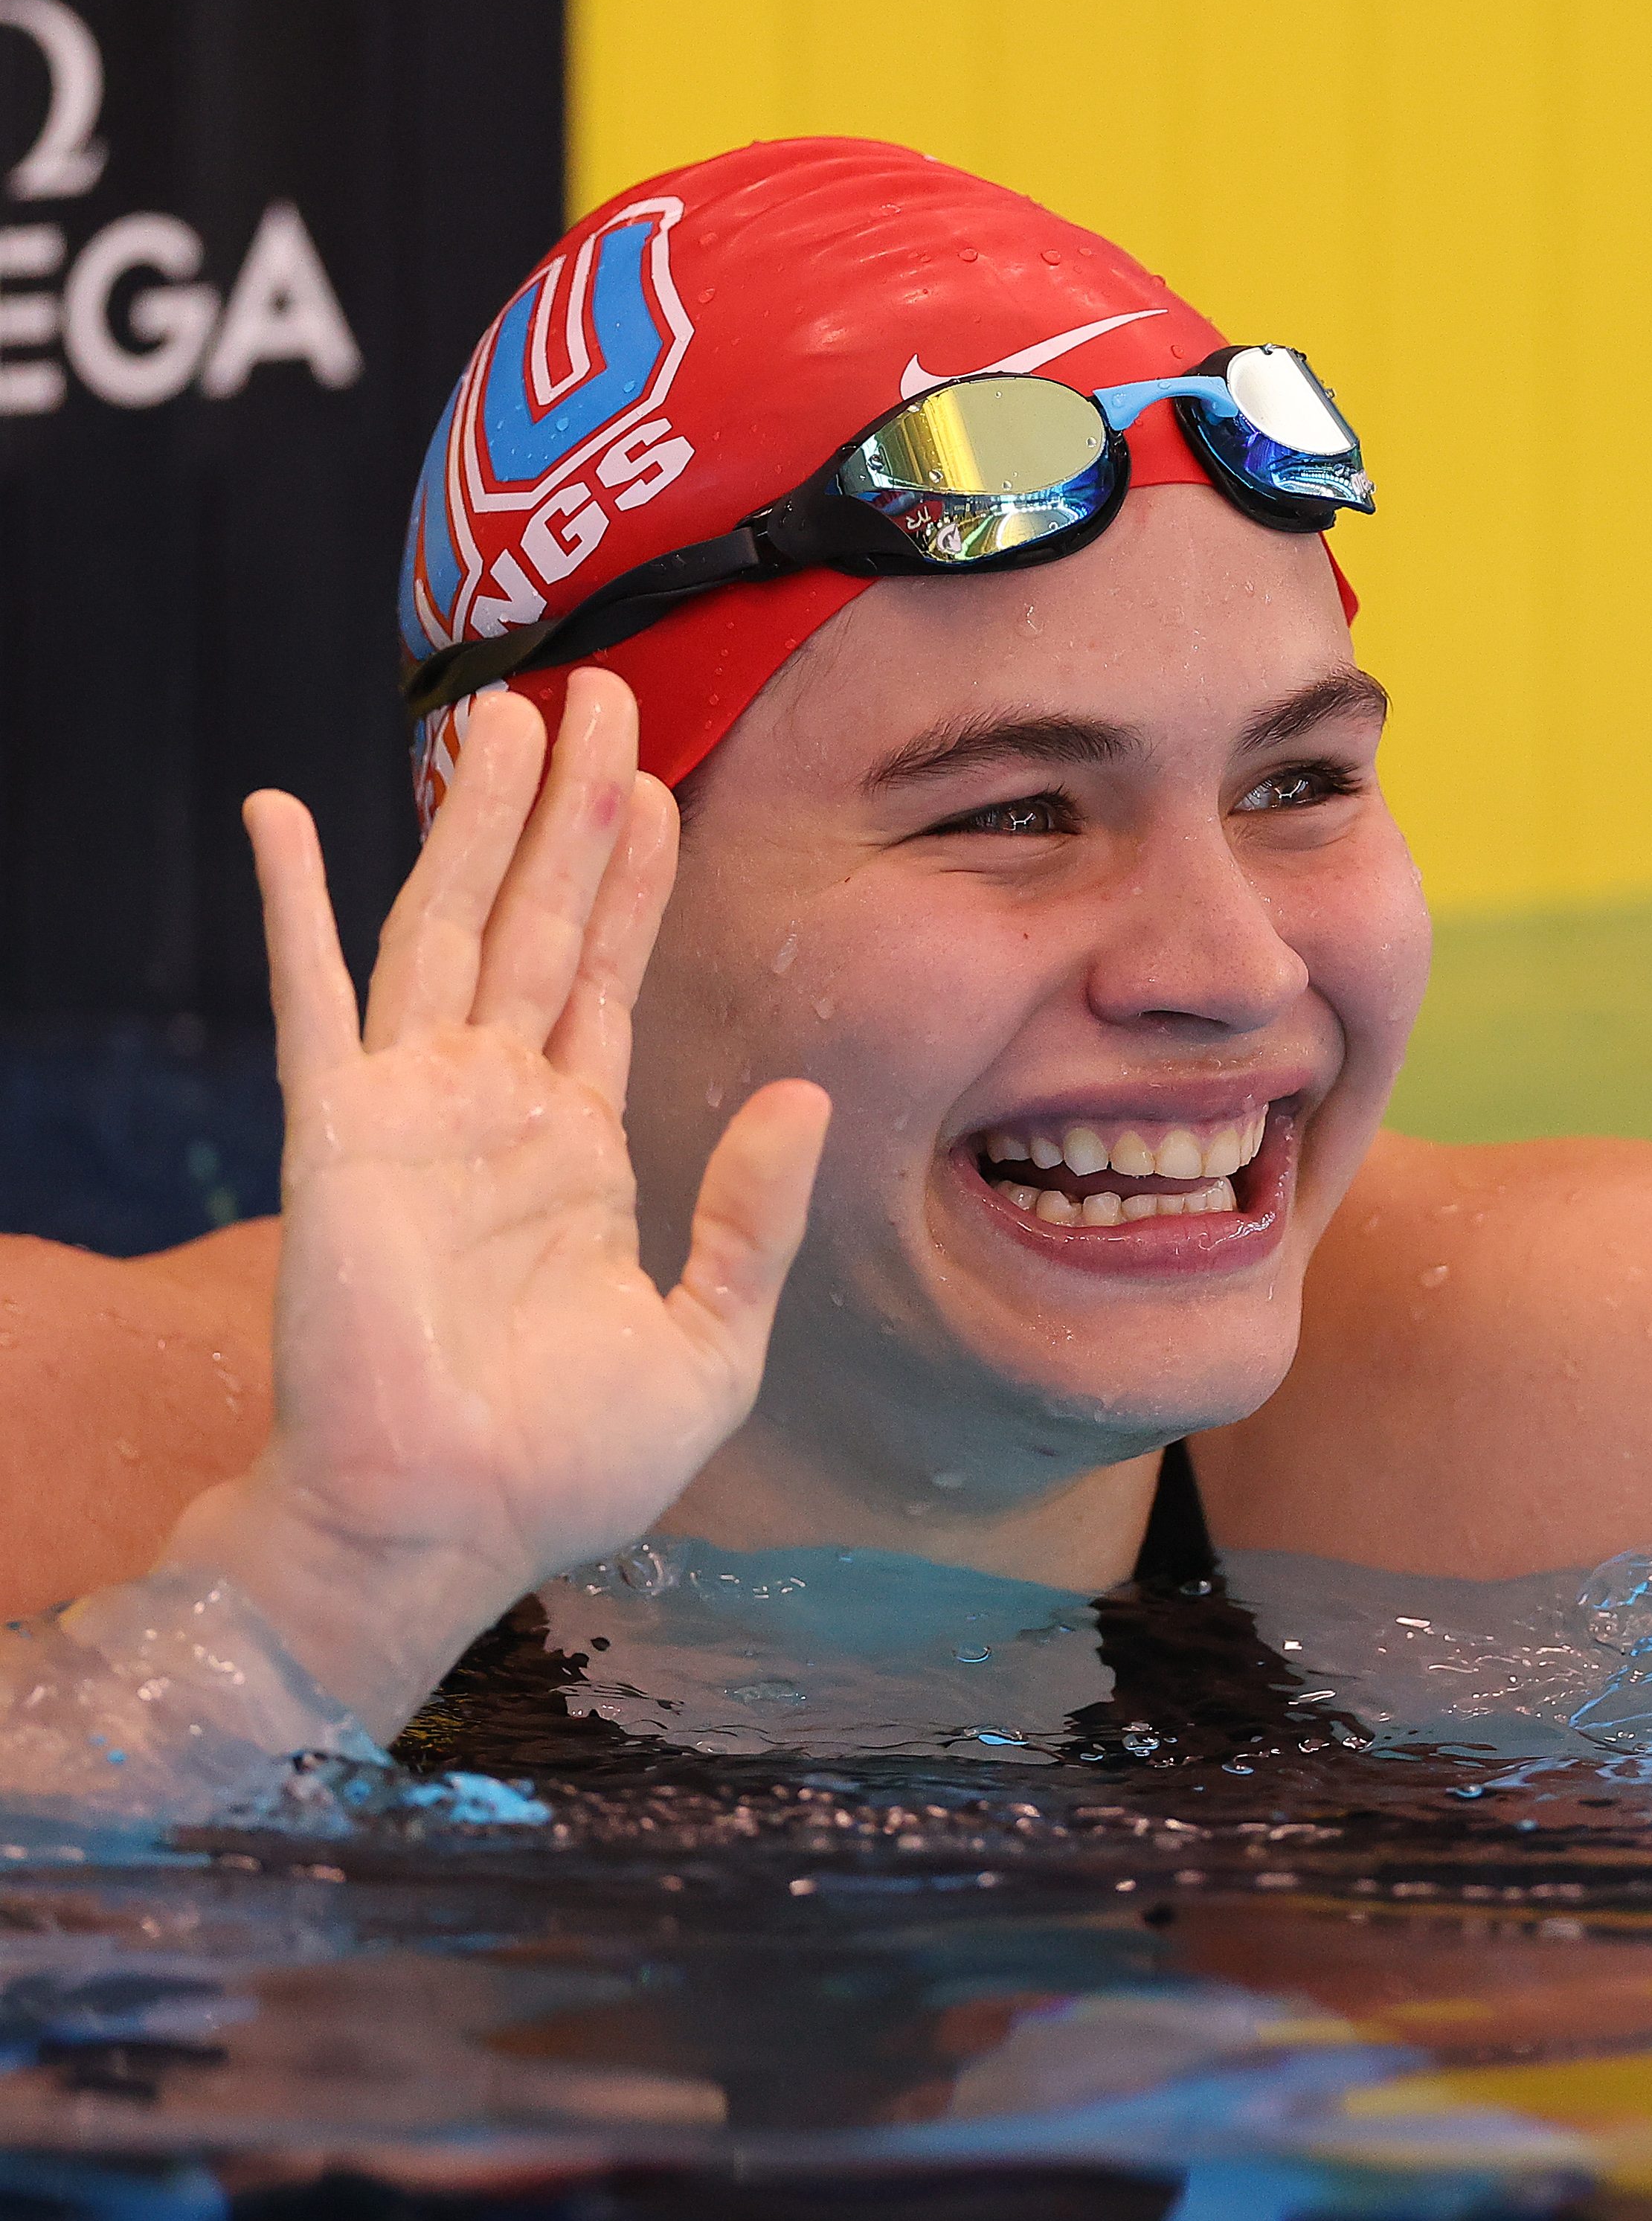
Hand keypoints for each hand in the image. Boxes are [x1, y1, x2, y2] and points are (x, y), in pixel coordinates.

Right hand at [162, 672, 828, 1737]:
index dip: (634, 880)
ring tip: (510, 714)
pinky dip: (291, 900)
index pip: (607, 976)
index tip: (658, 785)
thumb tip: (801, 1095)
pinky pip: (310, 994)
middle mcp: (494, 1107)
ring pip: (448, 924)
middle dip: (569, 810)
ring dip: (476, 821)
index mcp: (576, 1148)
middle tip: (595, 694)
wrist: (447, 1526)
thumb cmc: (566, 1464)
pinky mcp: (338, 1131)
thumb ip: (752, 1218)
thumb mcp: (709, 1343)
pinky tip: (280, 811)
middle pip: (537, 919)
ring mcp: (412, 1109)